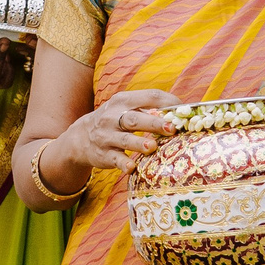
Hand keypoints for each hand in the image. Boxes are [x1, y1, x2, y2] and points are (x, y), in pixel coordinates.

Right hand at [51, 89, 183, 175]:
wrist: (81, 137)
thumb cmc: (114, 120)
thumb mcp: (125, 108)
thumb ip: (149, 108)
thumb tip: (182, 111)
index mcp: (123, 100)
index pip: (149, 96)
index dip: (168, 103)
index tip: (184, 112)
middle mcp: (113, 116)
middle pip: (134, 118)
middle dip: (154, 123)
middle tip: (172, 129)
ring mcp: (107, 136)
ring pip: (124, 139)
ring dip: (138, 144)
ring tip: (152, 147)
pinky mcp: (103, 154)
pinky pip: (114, 159)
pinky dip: (123, 163)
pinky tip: (132, 167)